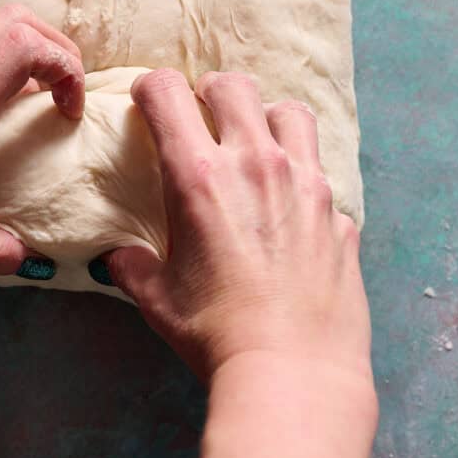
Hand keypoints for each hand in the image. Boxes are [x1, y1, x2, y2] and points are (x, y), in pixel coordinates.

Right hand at [106, 69, 373, 392]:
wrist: (293, 371)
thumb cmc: (215, 334)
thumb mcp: (156, 298)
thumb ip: (132, 265)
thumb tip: (118, 258)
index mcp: (199, 175)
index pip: (168, 92)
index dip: (151, 88)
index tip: (147, 101)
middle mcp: (255, 163)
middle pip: (233, 86)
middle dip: (209, 92)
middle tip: (202, 117)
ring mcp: (305, 183)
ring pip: (290, 113)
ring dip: (266, 119)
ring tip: (256, 146)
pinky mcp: (338, 212)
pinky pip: (321, 171)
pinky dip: (302, 176)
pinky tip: (290, 209)